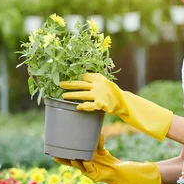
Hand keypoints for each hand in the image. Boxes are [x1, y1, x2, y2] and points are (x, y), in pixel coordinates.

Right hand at [54, 133, 161, 183]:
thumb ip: (99, 142)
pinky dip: (88, 165)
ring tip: (72, 157)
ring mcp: (87, 172)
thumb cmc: (107, 160)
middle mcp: (83, 166)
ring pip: (79, 167)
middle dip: (64, 161)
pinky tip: (86, 161)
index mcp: (82, 160)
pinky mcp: (94, 176)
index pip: (69, 158)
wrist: (117, 171)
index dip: (61, 156)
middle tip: (56, 156)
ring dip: (76, 163)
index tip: (52, 153)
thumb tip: (99, 132)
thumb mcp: (100, 149)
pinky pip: (90, 170)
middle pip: (70, 164)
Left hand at [59, 73, 173, 141]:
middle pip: (80, 84)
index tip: (66, 77)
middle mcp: (98, 85)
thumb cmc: (112, 93)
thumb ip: (95, 80)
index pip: (85, 76)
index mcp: (99, 79)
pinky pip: (90, 105)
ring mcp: (99, 94)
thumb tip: (81, 77)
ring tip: (63, 96)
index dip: (75, 77)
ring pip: (82, 94)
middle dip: (69, 84)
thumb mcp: (104, 83)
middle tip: (59, 84)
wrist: (124, 102)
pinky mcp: (101, 104)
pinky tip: (77, 107)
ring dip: (72, 95)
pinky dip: (84, 106)